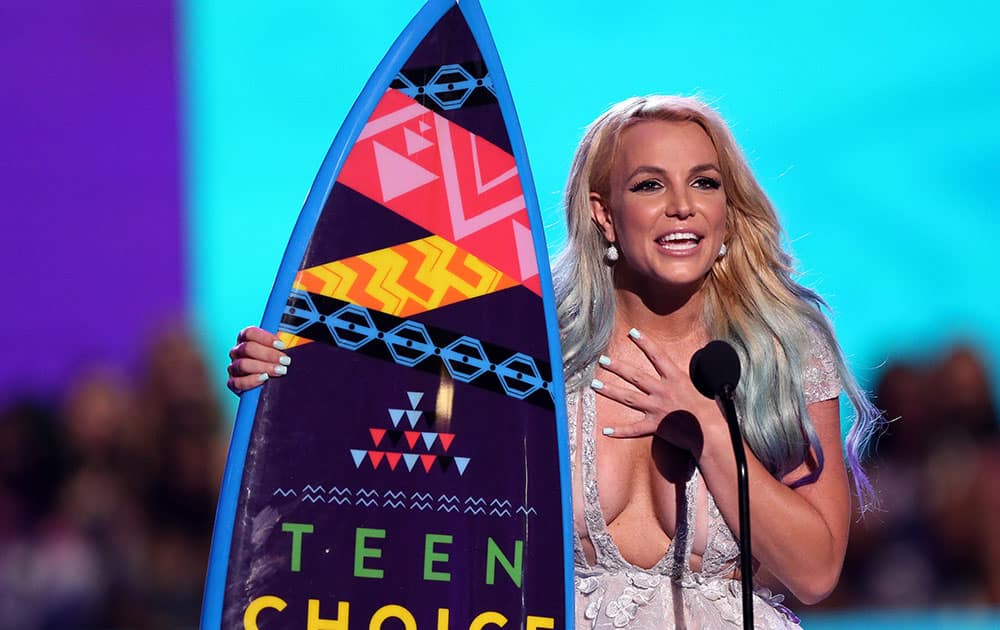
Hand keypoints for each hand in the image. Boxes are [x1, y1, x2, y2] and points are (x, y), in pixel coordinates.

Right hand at [227, 326, 290, 394]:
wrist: (270, 385)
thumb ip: (285, 342)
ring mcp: (234, 368)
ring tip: (279, 371)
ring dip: (263, 367)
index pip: (250, 333)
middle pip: (247, 348)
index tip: (282, 345)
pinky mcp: (233, 383)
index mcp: (246, 339)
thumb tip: (297, 340)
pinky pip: (238, 382)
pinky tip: (264, 378)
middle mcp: (237, 352)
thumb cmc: (277, 362)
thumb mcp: (281, 350)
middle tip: (285, 361)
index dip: (266, 338)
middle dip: (268, 354)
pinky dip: (251, 380)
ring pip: (243, 364)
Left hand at [592, 328, 712, 452]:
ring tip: (595, 385)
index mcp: (676, 379)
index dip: (644, 343)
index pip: (657, 356)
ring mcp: (656, 408)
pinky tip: (606, 431)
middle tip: (602, 360)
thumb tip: (699, 361)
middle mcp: (662, 391)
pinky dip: (620, 431)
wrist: (711, 432)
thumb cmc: (712, 411)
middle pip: (635, 376)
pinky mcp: (655, 426)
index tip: (632, 333)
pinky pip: (633, 429)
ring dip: (610, 391)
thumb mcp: (705, 385)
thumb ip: (695, 374)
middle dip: (617, 367)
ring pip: (628, 397)